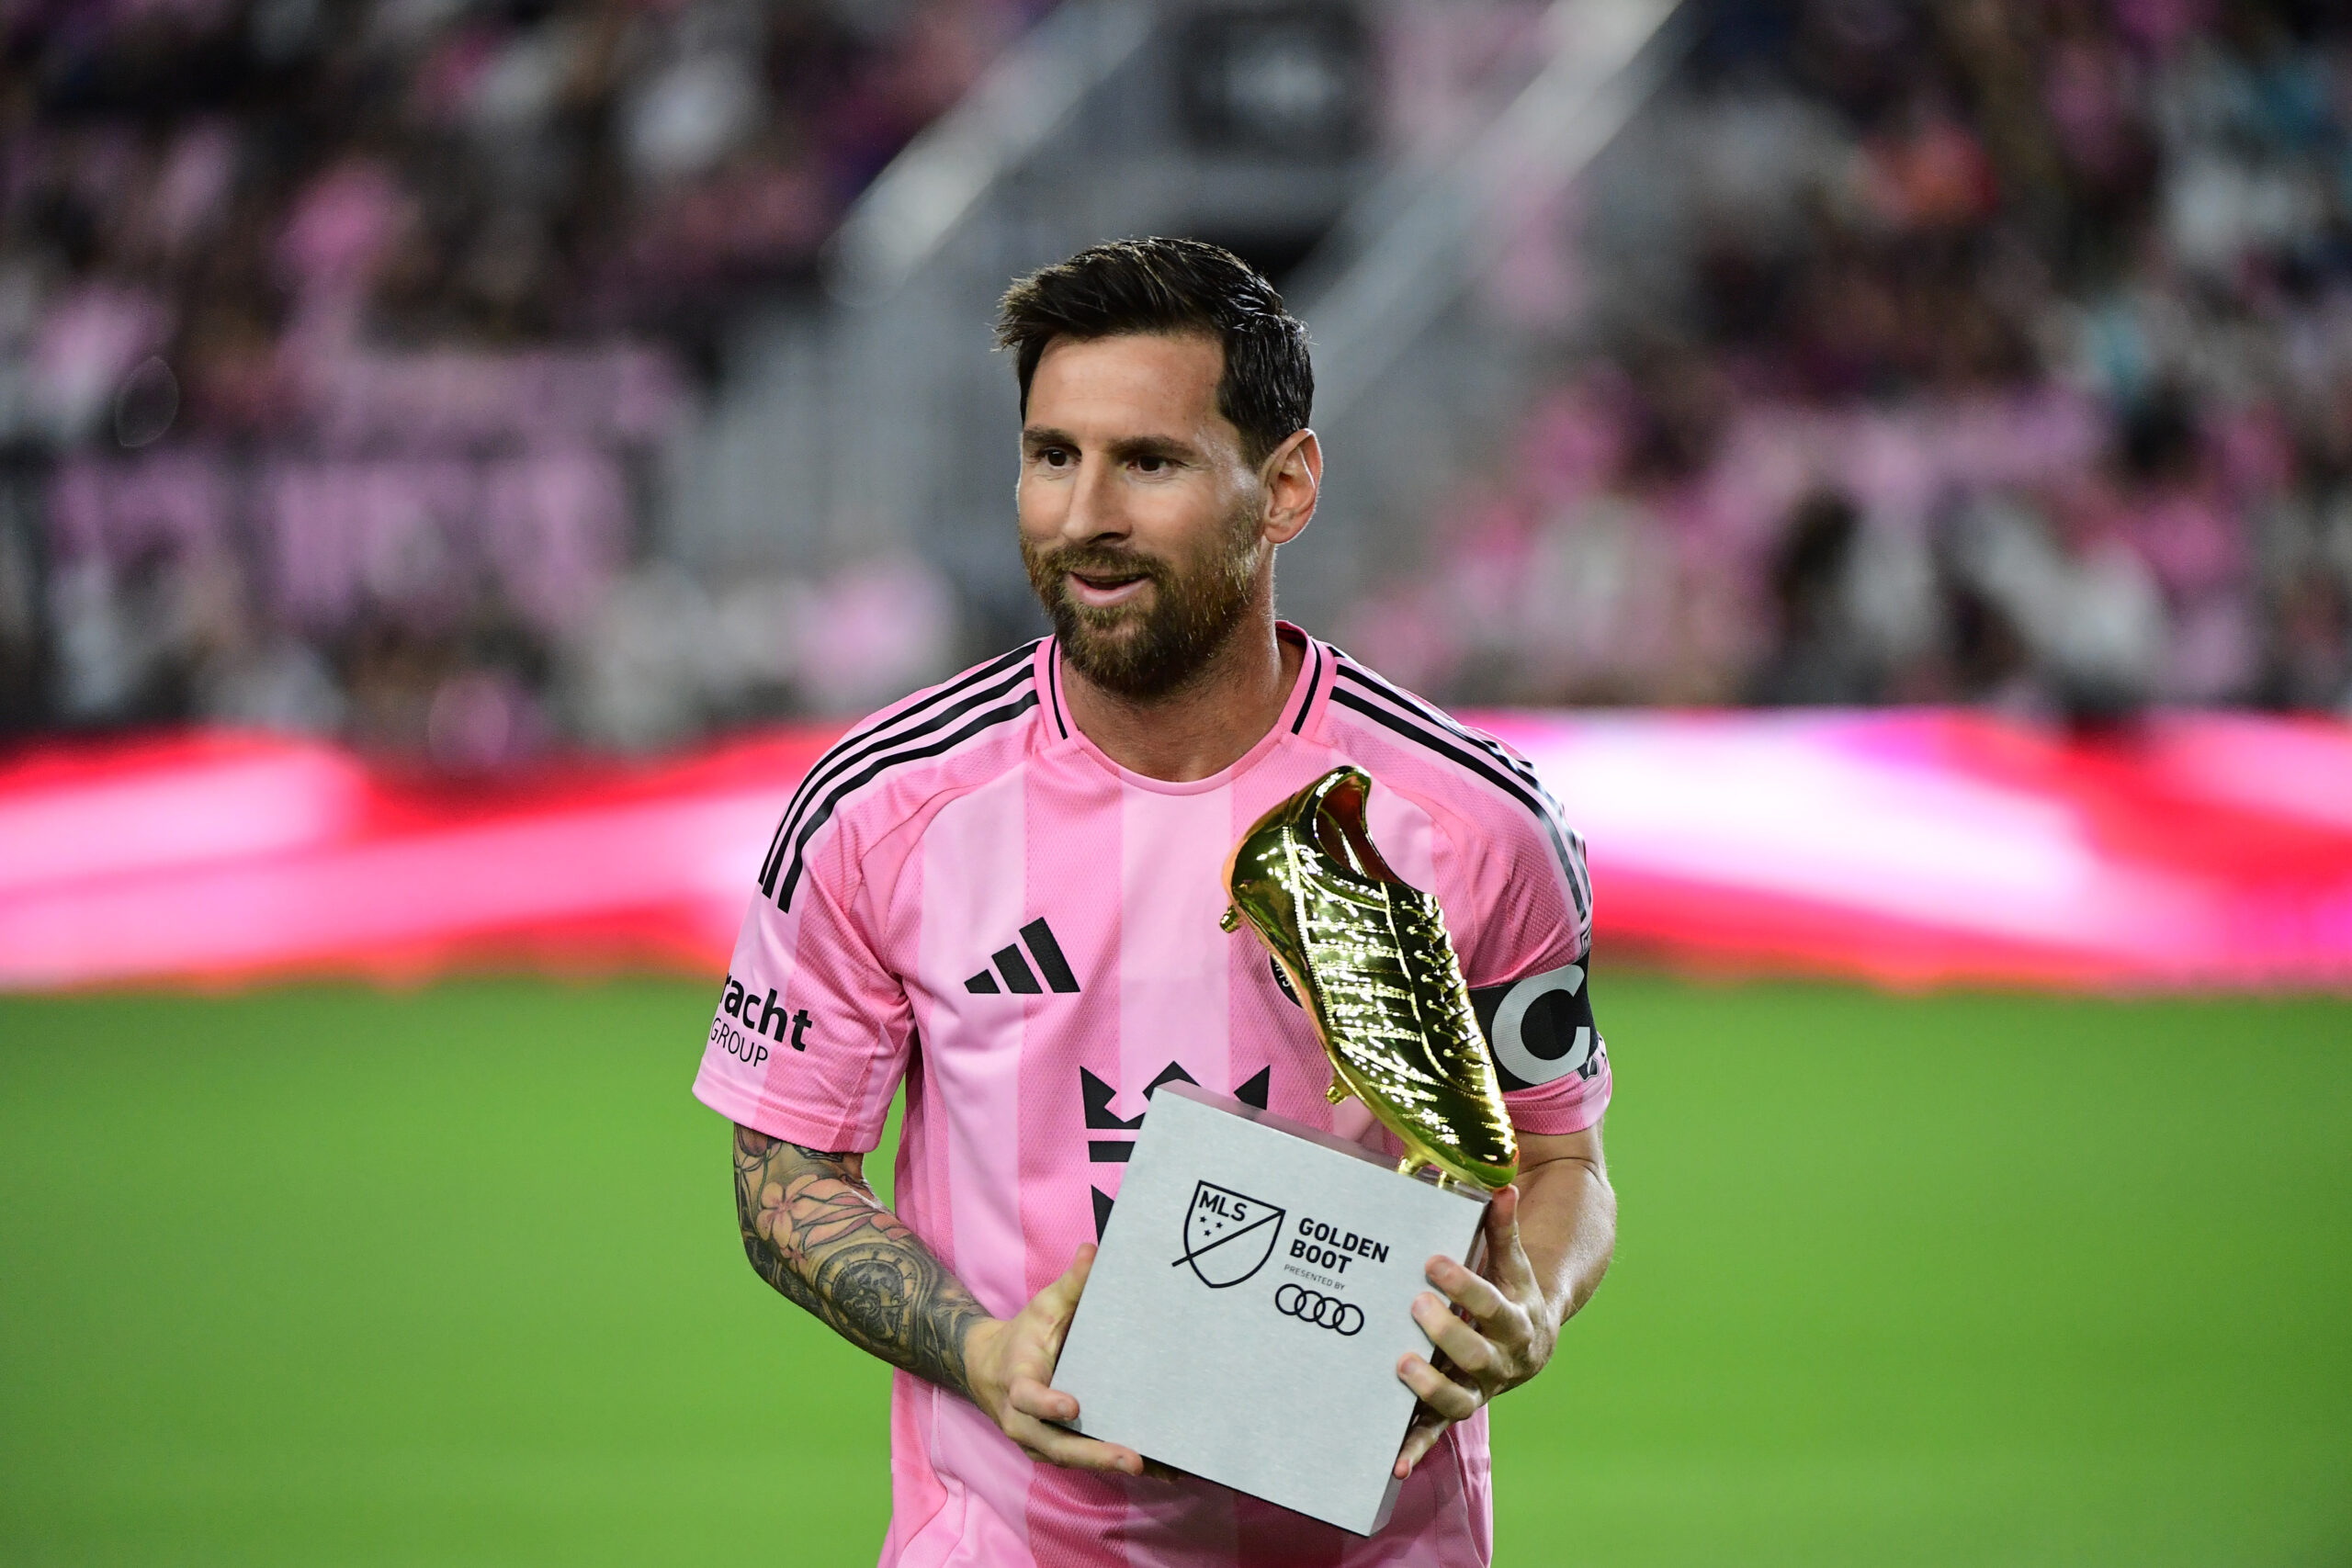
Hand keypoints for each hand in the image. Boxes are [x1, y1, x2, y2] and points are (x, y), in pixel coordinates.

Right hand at [962, 1244, 1145, 1476]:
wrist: (990, 1370)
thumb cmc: (1024, 1336)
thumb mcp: (1042, 1308)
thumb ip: (1070, 1285)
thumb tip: (1093, 1250)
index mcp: (1017, 1384)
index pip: (1028, 1398)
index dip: (1047, 1404)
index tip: (1072, 1407)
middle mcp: (1024, 1422)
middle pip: (1057, 1445)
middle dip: (1095, 1454)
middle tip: (1133, 1460)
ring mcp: (1040, 1442)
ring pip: (1073, 1459)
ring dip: (1112, 1465)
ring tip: (1157, 1467)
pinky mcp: (1057, 1450)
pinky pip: (1085, 1461)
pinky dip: (1115, 1465)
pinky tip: (1157, 1468)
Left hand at [1393, 1184, 1555, 1477]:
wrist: (1531, 1342)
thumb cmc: (1509, 1293)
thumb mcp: (1511, 1263)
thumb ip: (1501, 1229)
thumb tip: (1502, 1185)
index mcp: (1517, 1321)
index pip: (1494, 1304)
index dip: (1466, 1286)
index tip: (1433, 1263)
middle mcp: (1502, 1362)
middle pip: (1478, 1354)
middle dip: (1447, 1332)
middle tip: (1415, 1306)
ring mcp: (1478, 1390)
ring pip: (1459, 1399)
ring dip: (1431, 1388)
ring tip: (1401, 1366)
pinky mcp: (1452, 1410)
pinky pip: (1434, 1432)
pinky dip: (1416, 1448)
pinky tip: (1392, 1462)